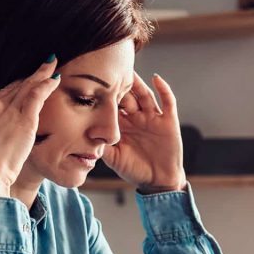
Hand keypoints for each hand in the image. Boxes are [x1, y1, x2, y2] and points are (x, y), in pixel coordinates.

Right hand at [0, 57, 61, 197]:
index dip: (18, 85)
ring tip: (52, 65)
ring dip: (42, 74)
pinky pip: (37, 95)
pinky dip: (47, 84)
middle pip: (16, 86)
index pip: (3, 93)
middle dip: (31, 75)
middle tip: (44, 64)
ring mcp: (8, 110)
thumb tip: (0, 136)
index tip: (27, 81)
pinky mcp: (23, 119)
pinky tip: (55, 79)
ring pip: (28, 86)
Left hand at [102, 72, 186, 192]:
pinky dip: (163, 89)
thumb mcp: (114, 159)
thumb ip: (102, 147)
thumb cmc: (134, 170)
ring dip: (137, 83)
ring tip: (129, 71)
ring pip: (144, 95)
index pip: (112, 105)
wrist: (158, 182)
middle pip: (128, 96)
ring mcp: (153, 118)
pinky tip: (155, 78)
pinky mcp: (168, 121)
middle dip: (119, 86)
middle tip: (109, 72)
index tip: (93, 83)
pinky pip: (167, 101)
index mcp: (123, 125)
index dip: (105, 96)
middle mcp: (137, 118)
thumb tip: (84, 136)